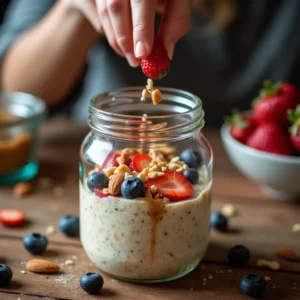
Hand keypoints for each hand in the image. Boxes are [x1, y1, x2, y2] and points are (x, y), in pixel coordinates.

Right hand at [62, 0, 191, 66]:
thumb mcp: (178, 0)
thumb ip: (176, 22)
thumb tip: (166, 52)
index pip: (141, 0)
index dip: (141, 28)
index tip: (143, 53)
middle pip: (116, 6)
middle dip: (126, 40)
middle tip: (135, 61)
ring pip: (105, 11)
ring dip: (116, 39)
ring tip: (129, 55)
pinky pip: (94, 9)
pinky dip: (106, 29)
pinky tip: (120, 41)